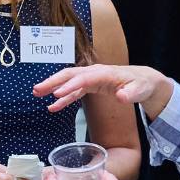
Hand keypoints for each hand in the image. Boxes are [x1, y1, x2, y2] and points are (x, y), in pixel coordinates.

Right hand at [32, 63, 171, 115]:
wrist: (143, 80)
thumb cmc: (141, 84)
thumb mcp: (140, 90)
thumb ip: (131, 93)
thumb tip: (121, 96)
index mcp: (104, 73)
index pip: (83, 79)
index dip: (69, 86)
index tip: (57, 95)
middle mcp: (94, 73)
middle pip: (70, 75)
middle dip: (53, 81)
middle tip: (37, 89)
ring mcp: (90, 78)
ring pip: (67, 80)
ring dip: (53, 87)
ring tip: (37, 93)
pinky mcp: (90, 85)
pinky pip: (73, 91)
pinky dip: (63, 98)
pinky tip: (53, 106)